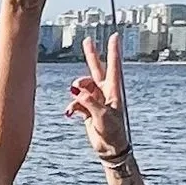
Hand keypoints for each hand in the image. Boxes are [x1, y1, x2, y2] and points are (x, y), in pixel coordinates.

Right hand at [66, 33, 131, 157]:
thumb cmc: (112, 132)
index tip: (114, 36)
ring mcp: (95, 99)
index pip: (113, 66)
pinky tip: (71, 113)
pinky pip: (76, 101)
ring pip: (82, 86)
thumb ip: (90, 102)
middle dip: (91, 55)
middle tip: (87, 40)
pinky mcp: (87, 109)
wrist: (109, 148)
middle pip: (96, 69)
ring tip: (75, 99)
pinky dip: (72, 106)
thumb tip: (77, 90)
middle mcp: (104, 92)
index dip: (113, 51)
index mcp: (113, 90)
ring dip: (76, 90)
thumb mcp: (102, 116)